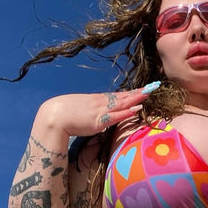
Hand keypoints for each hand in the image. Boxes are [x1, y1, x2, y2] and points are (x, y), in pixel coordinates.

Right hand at [35, 82, 159, 137]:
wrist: (54, 115)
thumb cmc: (64, 113)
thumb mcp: (81, 110)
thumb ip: (92, 111)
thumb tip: (98, 116)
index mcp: (97, 100)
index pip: (118, 95)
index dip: (131, 93)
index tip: (143, 89)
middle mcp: (101, 102)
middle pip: (124, 96)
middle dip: (139, 92)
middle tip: (153, 87)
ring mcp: (101, 110)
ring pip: (123, 103)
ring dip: (137, 99)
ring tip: (149, 94)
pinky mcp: (99, 120)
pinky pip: (116, 115)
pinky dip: (127, 112)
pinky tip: (137, 109)